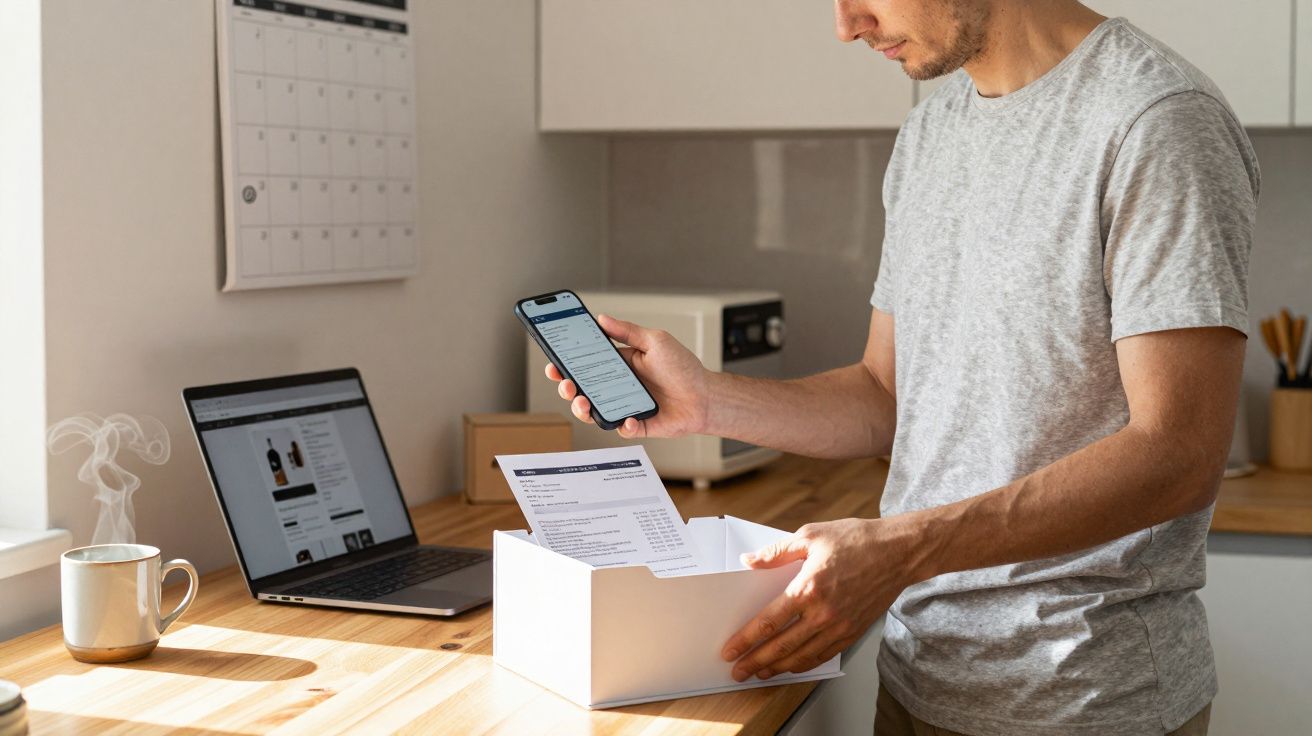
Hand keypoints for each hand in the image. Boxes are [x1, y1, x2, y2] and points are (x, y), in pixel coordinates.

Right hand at [546, 313, 710, 438]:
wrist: (706, 396)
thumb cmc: (684, 368)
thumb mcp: (655, 341)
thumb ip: (627, 331)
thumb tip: (602, 318)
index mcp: (619, 365)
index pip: (585, 364)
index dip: (566, 364)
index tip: (553, 361)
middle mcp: (618, 387)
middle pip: (582, 389)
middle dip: (567, 387)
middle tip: (565, 383)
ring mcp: (625, 407)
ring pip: (594, 412)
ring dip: (583, 409)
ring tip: (583, 402)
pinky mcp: (637, 425)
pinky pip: (621, 429)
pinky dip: (622, 424)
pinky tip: (628, 418)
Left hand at [720, 517, 918, 681]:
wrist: (898, 552)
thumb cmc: (856, 540)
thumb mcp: (811, 535)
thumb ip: (777, 552)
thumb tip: (749, 561)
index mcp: (808, 587)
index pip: (769, 623)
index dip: (746, 640)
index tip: (730, 650)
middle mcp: (823, 612)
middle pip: (782, 646)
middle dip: (756, 661)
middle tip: (738, 671)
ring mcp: (840, 626)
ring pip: (803, 656)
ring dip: (778, 667)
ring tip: (761, 672)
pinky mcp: (853, 631)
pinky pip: (824, 655)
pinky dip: (805, 664)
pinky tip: (792, 665)